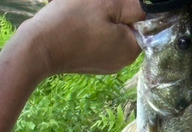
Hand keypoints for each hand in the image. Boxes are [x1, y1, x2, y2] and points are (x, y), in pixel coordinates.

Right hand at [20, 0, 144, 76]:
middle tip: (96, 9)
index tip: (111, 5)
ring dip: (103, 22)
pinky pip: (100, 43)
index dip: (130, 9)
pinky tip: (80, 28)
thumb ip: (135, 7)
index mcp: (132, 49)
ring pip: (113, 35)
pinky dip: (93, 32)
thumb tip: (150, 10)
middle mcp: (124, 62)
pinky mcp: (94, 64)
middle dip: (116, 15)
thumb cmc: (73, 22)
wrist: (41, 47)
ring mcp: (108, 65)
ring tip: (86, 18)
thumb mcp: (108, 3)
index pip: (145, 24)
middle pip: (129, 30)